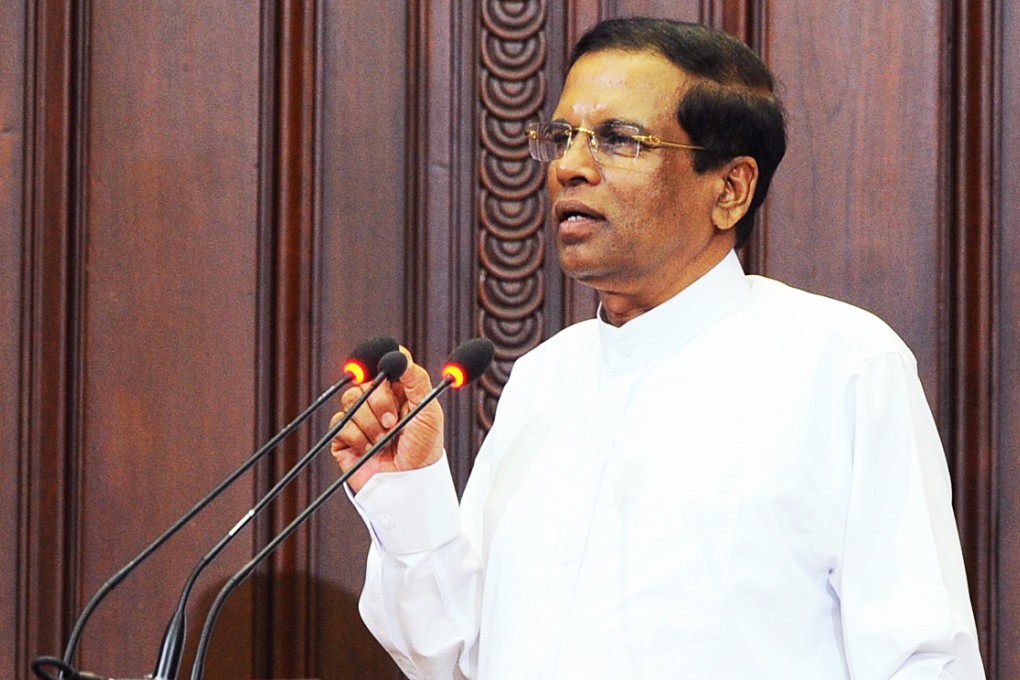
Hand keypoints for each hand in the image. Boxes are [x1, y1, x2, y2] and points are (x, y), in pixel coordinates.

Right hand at [330, 346, 443, 491]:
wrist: (410, 484)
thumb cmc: (424, 449)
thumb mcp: (429, 411)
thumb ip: (416, 381)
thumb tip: (400, 354)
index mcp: (398, 391)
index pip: (383, 364)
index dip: (380, 364)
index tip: (383, 371)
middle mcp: (377, 401)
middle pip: (364, 381)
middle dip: (381, 403)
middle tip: (394, 422)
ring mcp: (359, 418)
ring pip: (351, 401)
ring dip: (371, 424)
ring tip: (385, 440)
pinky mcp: (344, 438)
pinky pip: (341, 424)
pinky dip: (358, 438)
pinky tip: (371, 450)